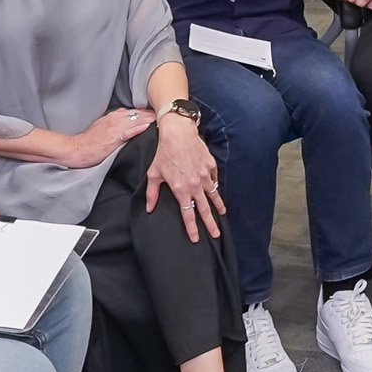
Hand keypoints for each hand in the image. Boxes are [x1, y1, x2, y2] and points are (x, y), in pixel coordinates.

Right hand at [46, 108, 157, 168]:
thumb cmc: (90, 140)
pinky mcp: (113, 139)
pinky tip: (147, 126)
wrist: (77, 149)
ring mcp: (114, 128)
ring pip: (136, 120)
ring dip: (149, 119)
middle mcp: (115, 119)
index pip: (135, 111)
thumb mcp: (103, 126)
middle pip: (139, 114)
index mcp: (114, 116)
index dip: (148, 112)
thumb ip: (116, 122)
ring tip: (163, 118)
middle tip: (168, 113)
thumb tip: (130, 120)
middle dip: (153, 113)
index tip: (161, 112)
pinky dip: (138, 128)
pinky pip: (128, 132)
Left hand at [143, 116, 224, 239]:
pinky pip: (213, 179)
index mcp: (181, 190)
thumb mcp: (154, 174)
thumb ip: (152, 193)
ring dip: (218, 207)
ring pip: (213, 195)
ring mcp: (205, 176)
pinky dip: (214, 185)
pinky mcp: (210, 166)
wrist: (178, 133)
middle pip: (205, 209)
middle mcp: (195, 185)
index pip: (188, 214)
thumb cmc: (164, 153)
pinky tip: (215, 190)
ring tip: (222, 215)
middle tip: (216, 235)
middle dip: (211, 224)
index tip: (196, 238)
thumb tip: (149, 208)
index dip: (192, 228)